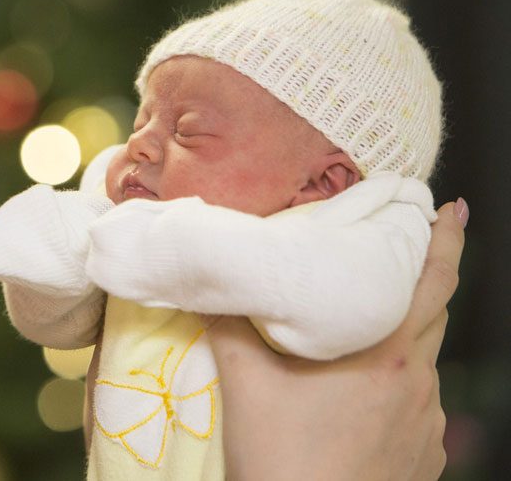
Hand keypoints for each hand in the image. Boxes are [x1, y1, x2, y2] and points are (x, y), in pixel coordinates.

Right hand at [207, 200, 465, 480]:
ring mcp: (429, 426)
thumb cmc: (280, 456)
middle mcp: (419, 385)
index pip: (432, 283)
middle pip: (431, 317)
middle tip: (392, 259)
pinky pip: (417, 406)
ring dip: (398, 342)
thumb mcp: (246, 384)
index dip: (446, 241)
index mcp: (386, 355)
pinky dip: (395, 389)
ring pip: (421, 364)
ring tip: (358, 342)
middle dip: (417, 284)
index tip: (454, 208)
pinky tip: (357, 401)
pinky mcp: (425, 458)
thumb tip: (209, 286)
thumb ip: (229, 326)